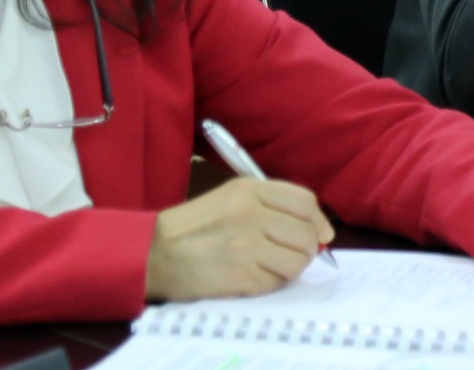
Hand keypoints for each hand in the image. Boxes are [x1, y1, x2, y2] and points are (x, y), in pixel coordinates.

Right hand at [145, 177, 335, 301]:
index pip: (305, 202)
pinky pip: (276, 282)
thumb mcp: (231, 198)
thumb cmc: (193, 227)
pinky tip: (254, 277)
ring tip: (273, 267)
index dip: (318, 220)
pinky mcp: (240, 274)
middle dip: (308, 248)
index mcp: (250, 190)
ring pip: (297, 260)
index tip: (320, 233)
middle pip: (306, 233)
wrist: (153, 253)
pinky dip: (271, 283)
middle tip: (295, 255)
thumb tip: (320, 230)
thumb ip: (273, 207)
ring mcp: (246, 245)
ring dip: (292, 268)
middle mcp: (251, 214)